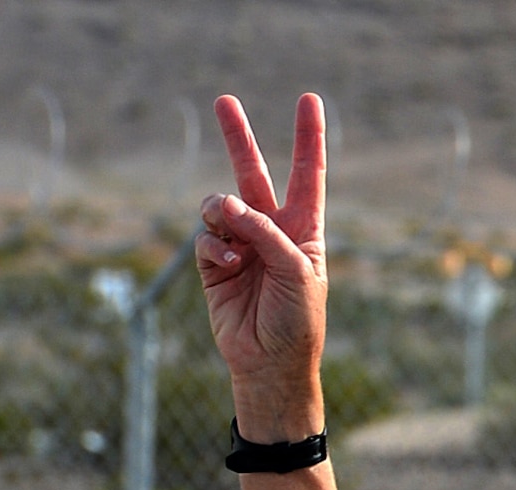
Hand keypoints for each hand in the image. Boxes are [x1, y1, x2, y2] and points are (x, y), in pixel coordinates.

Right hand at [196, 93, 327, 440]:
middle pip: (254, 174)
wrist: (270, 364)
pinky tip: (228, 264)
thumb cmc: (297, 321)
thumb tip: (226, 205)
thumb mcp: (296, 272)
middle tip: (223, 101)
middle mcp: (272, 231)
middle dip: (238, 138)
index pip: (308, 175)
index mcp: (305, 230)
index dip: (308, 138)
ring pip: (220, 204)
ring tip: (231, 232)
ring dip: (222, 211)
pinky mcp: (214, 263)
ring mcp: (241, 245)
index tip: (309, 100)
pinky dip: (214, 245)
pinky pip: (206, 236)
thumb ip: (265, 232)